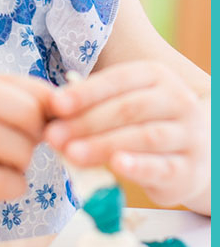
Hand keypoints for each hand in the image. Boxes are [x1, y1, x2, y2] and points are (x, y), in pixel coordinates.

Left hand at [45, 62, 209, 208]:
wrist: (195, 159)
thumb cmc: (146, 125)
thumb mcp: (123, 106)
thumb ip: (92, 105)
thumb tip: (51, 110)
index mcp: (156, 77)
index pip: (118, 80)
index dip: (85, 92)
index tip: (55, 105)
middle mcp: (178, 101)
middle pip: (127, 109)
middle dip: (85, 122)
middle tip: (53, 135)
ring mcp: (189, 135)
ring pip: (143, 136)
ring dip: (103, 145)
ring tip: (71, 153)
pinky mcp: (190, 169)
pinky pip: (163, 166)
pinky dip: (138, 166)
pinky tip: (116, 166)